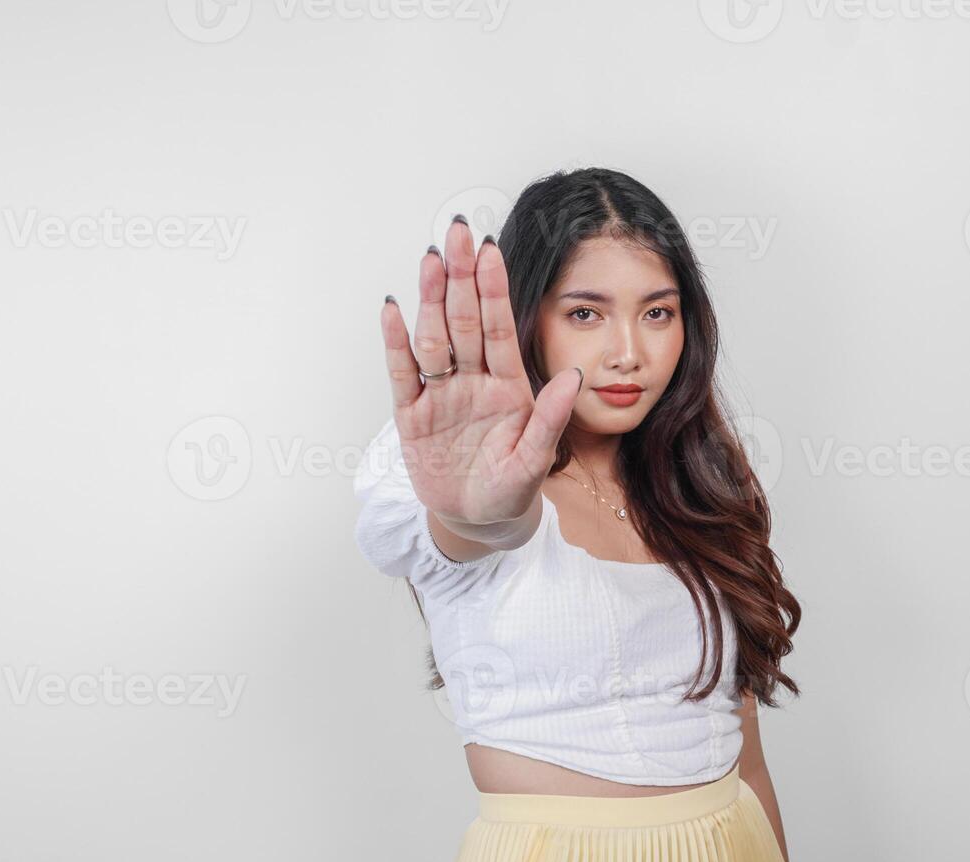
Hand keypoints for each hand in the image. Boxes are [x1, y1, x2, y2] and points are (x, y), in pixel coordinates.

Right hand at [378, 217, 582, 527]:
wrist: (479, 519)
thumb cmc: (511, 487)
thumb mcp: (537, 459)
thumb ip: (552, 418)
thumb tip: (576, 377)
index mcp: (507, 385)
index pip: (498, 327)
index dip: (494, 289)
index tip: (490, 250)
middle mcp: (472, 380)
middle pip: (464, 320)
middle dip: (461, 276)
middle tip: (456, 232)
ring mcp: (440, 395)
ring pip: (434, 338)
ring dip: (431, 299)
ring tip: (430, 259)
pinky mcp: (412, 415)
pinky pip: (403, 373)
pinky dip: (396, 342)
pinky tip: (393, 310)